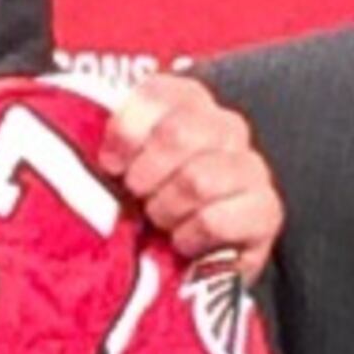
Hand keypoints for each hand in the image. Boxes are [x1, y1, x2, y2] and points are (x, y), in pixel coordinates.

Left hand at [101, 69, 281, 276]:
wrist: (181, 259)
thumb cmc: (142, 201)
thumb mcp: (117, 164)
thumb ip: (105, 139)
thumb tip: (86, 144)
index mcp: (185, 101)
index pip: (157, 94)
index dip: (126, 133)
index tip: (112, 164)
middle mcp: (224, 126)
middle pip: (179, 134)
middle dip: (144, 175)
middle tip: (136, 197)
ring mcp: (250, 167)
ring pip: (199, 179)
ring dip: (166, 209)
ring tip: (159, 220)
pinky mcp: (266, 212)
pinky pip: (218, 219)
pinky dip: (189, 236)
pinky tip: (182, 241)